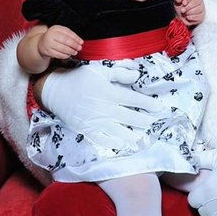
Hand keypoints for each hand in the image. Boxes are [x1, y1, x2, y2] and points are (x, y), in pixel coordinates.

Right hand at [38, 25, 82, 59]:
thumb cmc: (53, 37)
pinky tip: (68, 55)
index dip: (76, 38)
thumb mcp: (60, 32)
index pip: (68, 33)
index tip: (81, 42)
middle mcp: (51, 35)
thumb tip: (79, 41)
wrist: (41, 43)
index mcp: (55, 28)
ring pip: (62, 48)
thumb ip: (69, 35)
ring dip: (70, 51)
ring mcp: (48, 43)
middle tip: (79, 48)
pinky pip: (58, 54)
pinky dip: (65, 55)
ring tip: (74, 52)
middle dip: (74, 45)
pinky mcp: (47, 51)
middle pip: (65, 40)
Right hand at [41, 66, 162, 149]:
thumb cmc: (80, 78)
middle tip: (156, 124)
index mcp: (108, 92)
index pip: (133, 99)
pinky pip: (102, 140)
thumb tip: (137, 76)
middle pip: (129, 117)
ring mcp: (95, 121)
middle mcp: (104, 108)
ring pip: (118, 131)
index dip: (148, 104)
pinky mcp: (87, 130)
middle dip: (145, 121)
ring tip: (144, 139)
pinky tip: (123, 145)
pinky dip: (113, 144)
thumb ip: (120, 72)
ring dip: (132, 136)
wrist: (56, 91)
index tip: (160, 108)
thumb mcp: (100, 70)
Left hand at [175, 0, 204, 26]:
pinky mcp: (202, 15)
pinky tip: (187, 17)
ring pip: (197, 9)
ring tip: (185, 13)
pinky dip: (191, 17)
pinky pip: (197, 16)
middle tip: (182, 10)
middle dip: (187, 7)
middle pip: (195, 2)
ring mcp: (201, 8)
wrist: (182, 16)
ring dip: (188, 12)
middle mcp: (199, 0)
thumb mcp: (177, 2)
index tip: (183, 3)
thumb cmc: (181, 7)